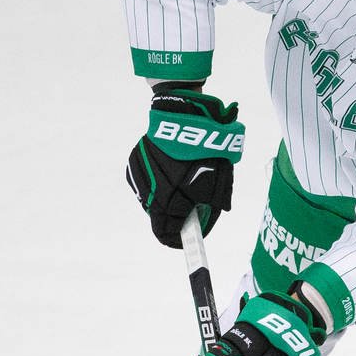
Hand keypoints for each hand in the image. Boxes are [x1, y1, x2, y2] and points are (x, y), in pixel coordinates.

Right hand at [126, 85, 244, 247]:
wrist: (183, 114)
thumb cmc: (207, 149)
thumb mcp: (220, 179)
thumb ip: (212, 203)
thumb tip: (204, 217)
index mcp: (171, 198)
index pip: (167, 232)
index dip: (175, 240)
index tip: (182, 241)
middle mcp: (151, 190)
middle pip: (158, 218)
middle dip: (173, 218)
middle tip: (186, 214)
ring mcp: (141, 176)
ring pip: (150, 200)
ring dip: (164, 199)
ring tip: (180, 187)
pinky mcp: (134, 162)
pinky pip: (145, 182)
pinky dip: (156, 182)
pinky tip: (169, 172)